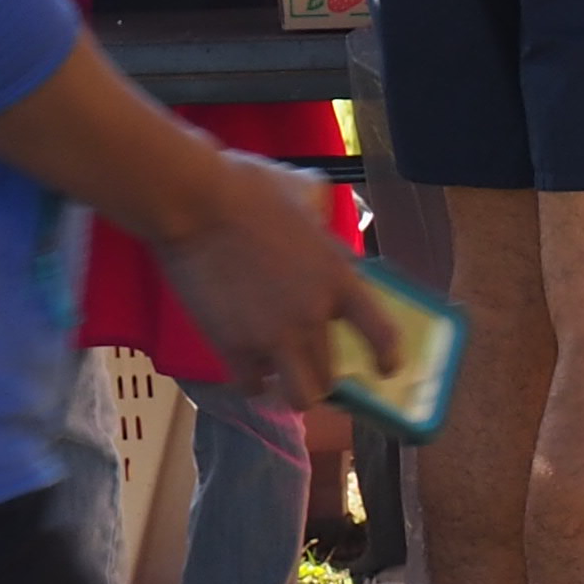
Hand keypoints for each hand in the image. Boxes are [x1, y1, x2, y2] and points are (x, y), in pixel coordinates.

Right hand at [144, 149, 390, 409]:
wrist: (197, 203)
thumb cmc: (250, 188)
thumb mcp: (305, 195)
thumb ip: (320, 219)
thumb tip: (319, 218)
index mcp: (338, 277)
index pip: (381, 332)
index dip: (387, 358)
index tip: (386, 370)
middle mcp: (313, 315)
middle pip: (332, 375)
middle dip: (322, 373)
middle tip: (307, 362)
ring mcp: (274, 336)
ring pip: (299, 396)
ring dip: (292, 388)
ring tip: (280, 375)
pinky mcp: (234, 348)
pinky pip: (252, 387)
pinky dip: (251, 382)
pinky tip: (246, 366)